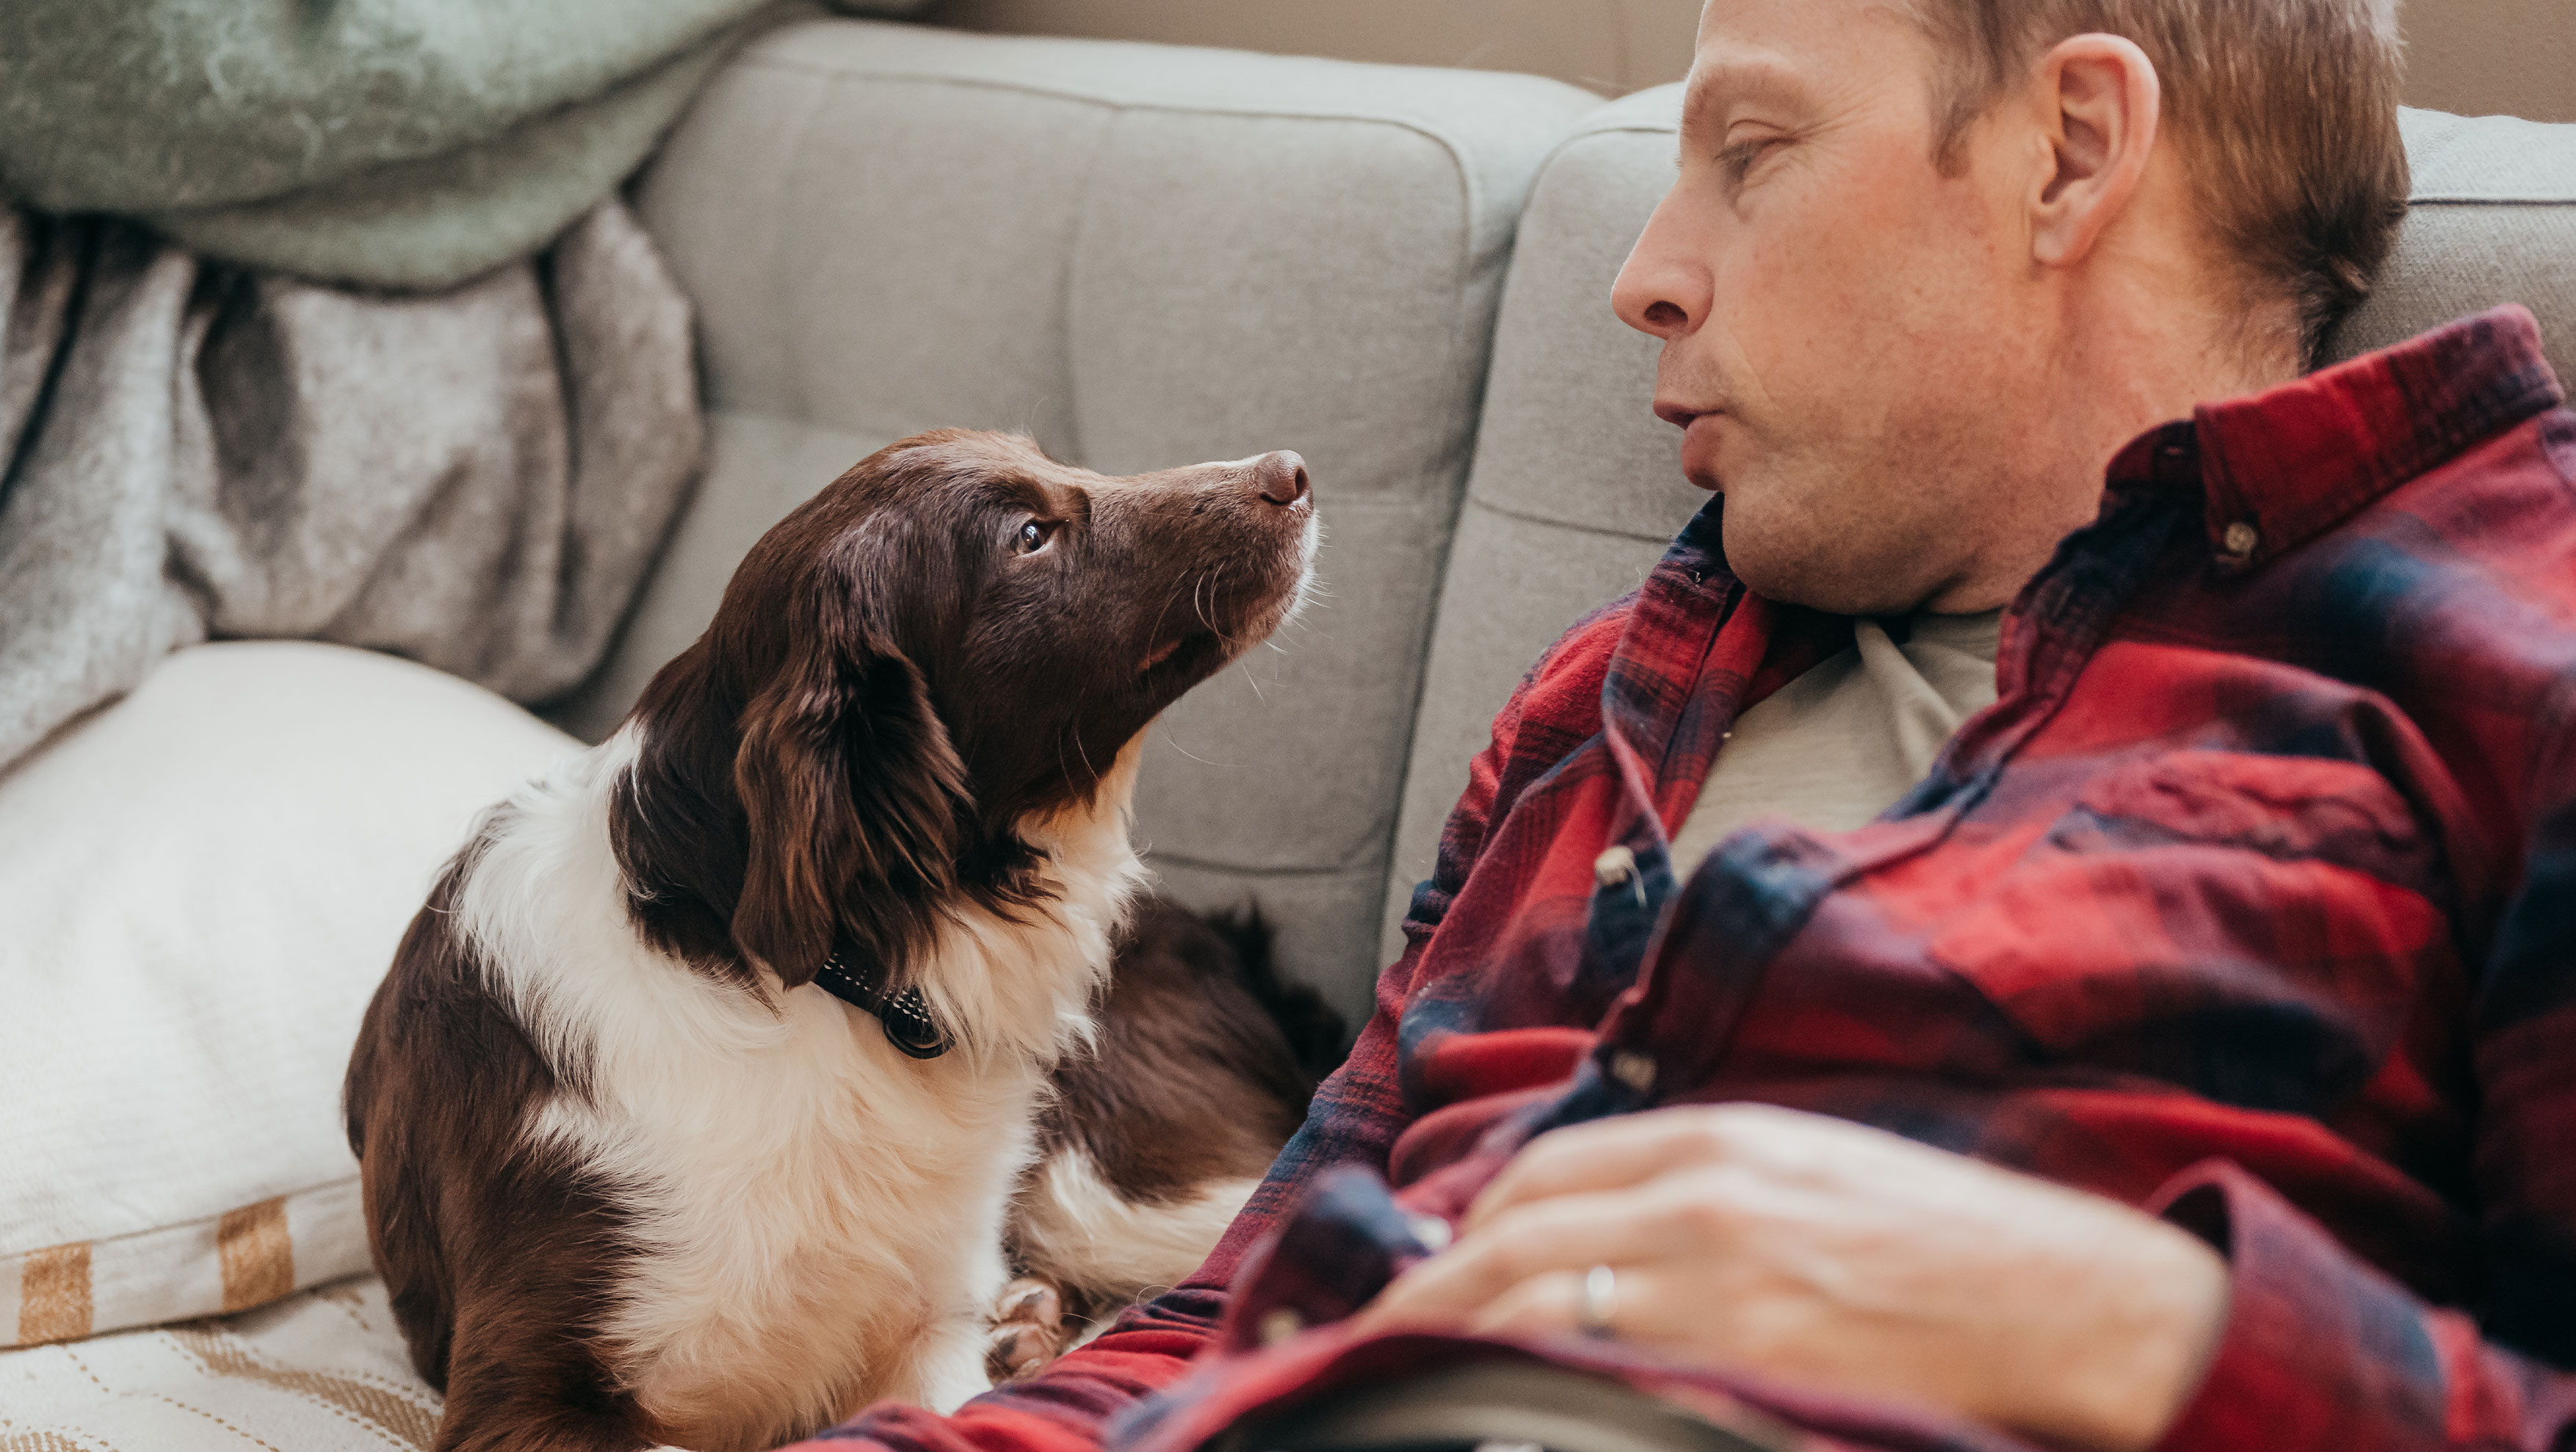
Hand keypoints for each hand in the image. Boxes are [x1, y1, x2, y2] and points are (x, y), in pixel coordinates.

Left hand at [1349, 1105, 2227, 1451]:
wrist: (2071, 1305)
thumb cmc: (1952, 1244)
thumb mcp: (1819, 1170)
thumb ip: (1710, 1188)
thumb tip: (1608, 1228)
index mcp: (1721, 1139)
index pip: (1546, 1172)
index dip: (1473, 1222)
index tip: (1437, 1260)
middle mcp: (1701, 1196)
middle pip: (1514, 1236)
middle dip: (1429, 1287)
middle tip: (1371, 1333)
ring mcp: (1715, 1282)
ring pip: (1533, 1304)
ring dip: (1452, 1340)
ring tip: (1398, 1375)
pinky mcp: (1737, 1359)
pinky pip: (1597, 1369)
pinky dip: (1534, 1381)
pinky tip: (1495, 1404)